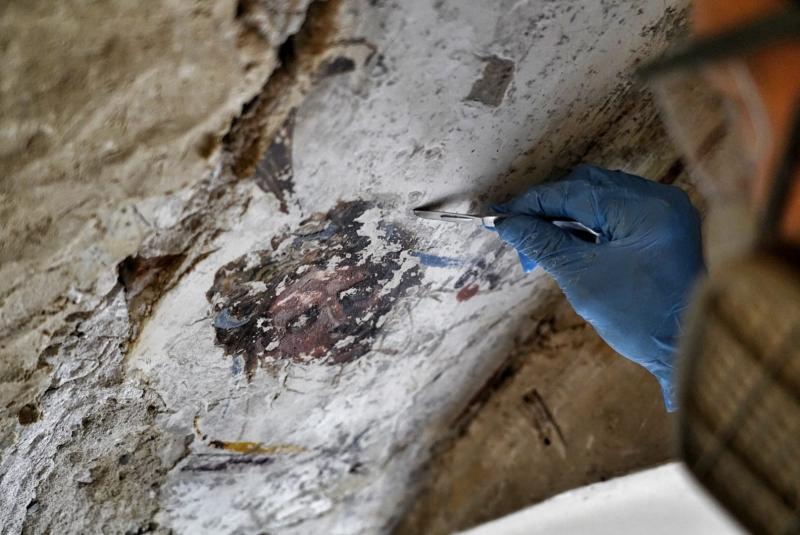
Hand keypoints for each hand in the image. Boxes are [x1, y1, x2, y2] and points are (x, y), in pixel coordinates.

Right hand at [493, 165, 704, 409]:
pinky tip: (569, 239)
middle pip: (588, 185)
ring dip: (567, 212)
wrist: (686, 350)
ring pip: (602, 195)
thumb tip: (507, 223)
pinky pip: (619, 209)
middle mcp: (660, 199)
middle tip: (518, 230)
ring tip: (540, 239)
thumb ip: (542, 243)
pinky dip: (590, 221)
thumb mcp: (582, 279)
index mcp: (644, 209)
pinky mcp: (665, 225)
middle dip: (549, 206)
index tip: (501, 217)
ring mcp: (665, 210)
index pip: (573, 191)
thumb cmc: (641, 319)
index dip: (532, 203)